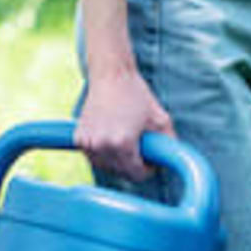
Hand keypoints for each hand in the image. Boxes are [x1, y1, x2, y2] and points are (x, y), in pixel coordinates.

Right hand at [74, 64, 172, 182]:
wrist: (111, 75)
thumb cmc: (137, 95)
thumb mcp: (161, 119)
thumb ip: (169, 144)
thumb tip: (172, 162)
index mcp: (123, 143)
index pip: (136, 175)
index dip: (148, 170)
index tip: (151, 160)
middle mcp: (102, 146)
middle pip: (121, 173)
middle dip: (133, 166)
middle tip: (140, 150)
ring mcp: (88, 143)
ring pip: (106, 168)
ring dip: (117, 162)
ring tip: (126, 144)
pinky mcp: (79, 138)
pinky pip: (94, 158)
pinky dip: (103, 155)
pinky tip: (111, 140)